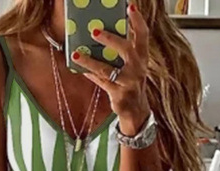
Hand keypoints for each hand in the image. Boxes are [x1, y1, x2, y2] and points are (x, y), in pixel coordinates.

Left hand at [71, 3, 149, 133]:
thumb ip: (122, 50)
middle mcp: (138, 69)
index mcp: (142, 57)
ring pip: (107, 69)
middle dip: (110, 39)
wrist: (136, 111)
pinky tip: (79, 67)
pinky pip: (101, 82)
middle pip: (126, 50)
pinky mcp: (119, 95)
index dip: (137, 20)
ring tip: (77, 53)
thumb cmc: (130, 82)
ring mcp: (129, 83)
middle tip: (94, 31)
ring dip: (90, 61)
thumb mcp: (132, 65)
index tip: (130, 7)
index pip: (143, 35)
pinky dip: (90, 74)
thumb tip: (100, 32)